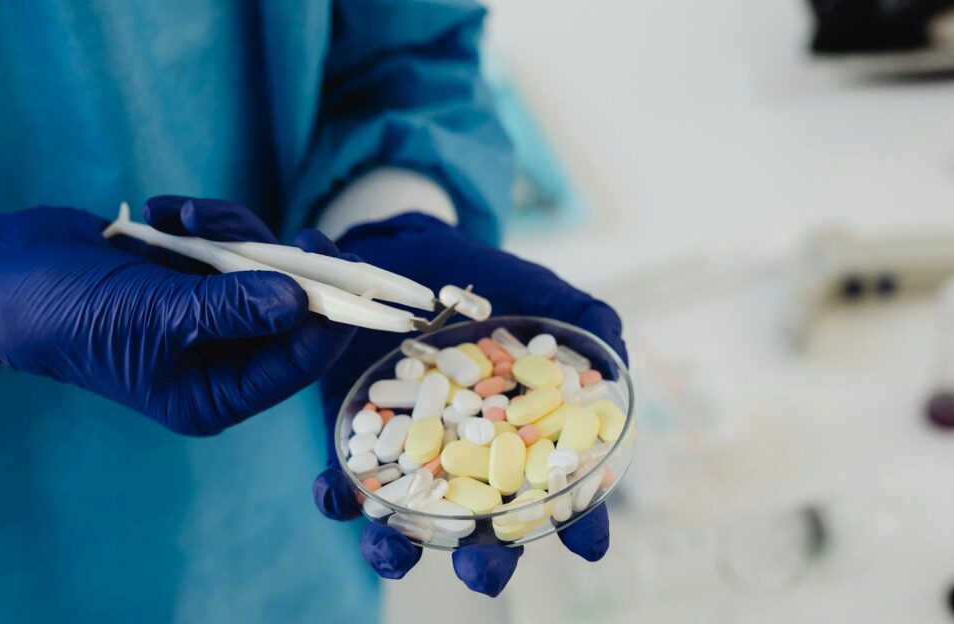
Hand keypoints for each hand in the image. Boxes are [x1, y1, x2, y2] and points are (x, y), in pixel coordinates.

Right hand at [0, 197, 354, 434]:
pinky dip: (205, 220)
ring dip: (234, 233)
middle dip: (288, 268)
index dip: (331, 322)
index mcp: (213, 394)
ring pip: (262, 268)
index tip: (355, 277)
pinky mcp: (192, 275)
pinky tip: (165, 212)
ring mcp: (206, 315)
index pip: (296, 363)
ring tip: (186, 217)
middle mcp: (217, 360)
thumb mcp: (154, 314)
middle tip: (301, 234)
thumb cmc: (67, 312)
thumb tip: (300, 301)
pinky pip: (229, 242)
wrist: (0, 272)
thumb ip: (231, 309)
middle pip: (290, 313)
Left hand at [312, 213, 624, 595]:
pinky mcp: (357, 443)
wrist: (408, 253)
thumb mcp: (544, 295)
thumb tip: (615, 358)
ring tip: (395, 548)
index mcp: (522, 441)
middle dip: (485, 562)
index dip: (580, 523)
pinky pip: (344, 486)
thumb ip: (587, 325)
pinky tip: (337, 490)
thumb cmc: (488, 282)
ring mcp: (412, 459)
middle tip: (484, 572)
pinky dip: (338, 496)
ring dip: (400, 550)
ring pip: (409, 525)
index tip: (590, 545)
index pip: (558, 495)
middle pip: (483, 531)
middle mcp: (469, 463)